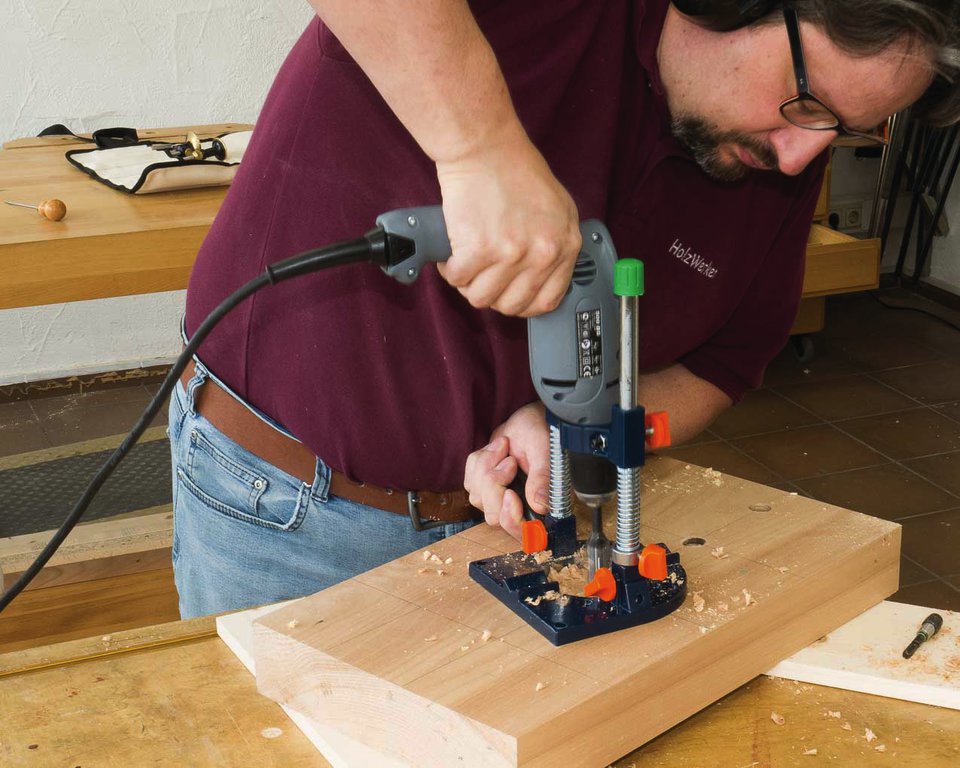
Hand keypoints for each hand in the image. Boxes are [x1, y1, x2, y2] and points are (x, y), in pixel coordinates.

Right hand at [435, 129, 580, 316]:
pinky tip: (452, 256)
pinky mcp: (479, 250)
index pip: (547, 301)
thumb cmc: (516, 170)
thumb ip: (554, 244)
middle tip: (482, 277)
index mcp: (565, 246)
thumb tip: (539, 277)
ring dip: (468, 285)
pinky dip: (451, 271)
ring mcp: (511, 254)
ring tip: (465, 265)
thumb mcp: (557, 208)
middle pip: (511, 304)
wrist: (486, 148)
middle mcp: (542, 254)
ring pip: (481, 297)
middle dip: (492, 295)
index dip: (523, 305)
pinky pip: (459, 279)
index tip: (509, 297)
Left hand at [463, 402, 548, 538]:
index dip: (512, 519)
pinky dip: (479, 461)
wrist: (528, 419)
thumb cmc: (541, 431)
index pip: (522, 531)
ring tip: (505, 449)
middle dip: (495, 486)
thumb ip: (542, 478)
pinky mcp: (484, 486)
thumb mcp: (544, 450)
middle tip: (510, 461)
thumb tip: (541, 505)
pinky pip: (470, 480)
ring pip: (478, 497)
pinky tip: (496, 449)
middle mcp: (520, 505)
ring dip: (487, 468)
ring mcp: (499, 497)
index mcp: (541, 503)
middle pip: (494, 516)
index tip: (510, 495)